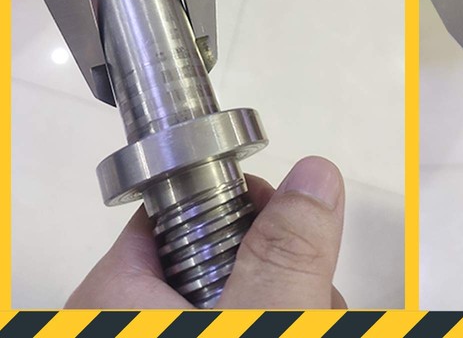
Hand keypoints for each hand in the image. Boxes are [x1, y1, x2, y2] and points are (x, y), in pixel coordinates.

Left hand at [66, 156, 345, 308]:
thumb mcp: (259, 318)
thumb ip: (286, 251)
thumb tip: (315, 172)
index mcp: (115, 292)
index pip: (180, 203)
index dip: (244, 201)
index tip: (289, 220)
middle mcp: (124, 313)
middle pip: (215, 249)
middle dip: (279, 261)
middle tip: (313, 294)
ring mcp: (152, 328)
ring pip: (233, 291)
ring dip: (285, 296)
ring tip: (311, 317)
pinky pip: (234, 314)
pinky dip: (269, 315)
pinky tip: (298, 325)